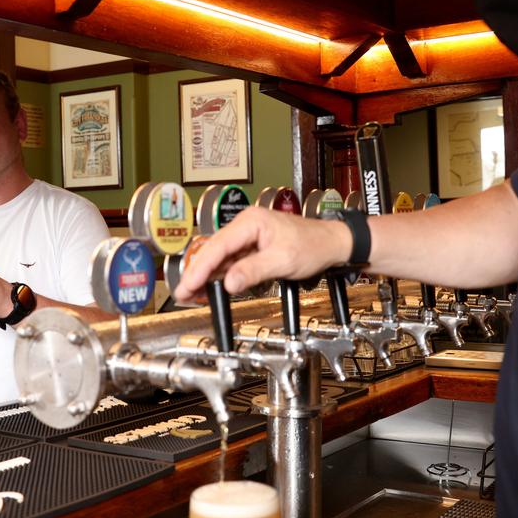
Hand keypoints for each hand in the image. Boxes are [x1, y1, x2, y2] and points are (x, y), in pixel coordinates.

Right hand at [174, 206, 352, 301]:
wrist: (333, 244)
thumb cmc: (314, 245)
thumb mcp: (283, 261)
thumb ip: (253, 271)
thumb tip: (229, 283)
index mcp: (251, 221)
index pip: (218, 246)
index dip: (200, 268)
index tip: (187, 286)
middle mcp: (246, 225)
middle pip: (214, 251)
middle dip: (197, 273)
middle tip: (183, 294)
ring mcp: (248, 236)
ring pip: (220, 257)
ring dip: (207, 276)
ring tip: (192, 295)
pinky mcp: (252, 247)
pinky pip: (231, 262)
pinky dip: (221, 276)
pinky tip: (211, 287)